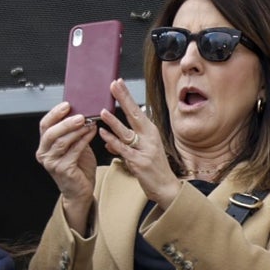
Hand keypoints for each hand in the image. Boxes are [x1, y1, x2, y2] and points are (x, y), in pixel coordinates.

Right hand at [36, 101, 97, 234]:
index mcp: (45, 145)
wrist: (80, 190)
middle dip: (65, 122)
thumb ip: (74, 132)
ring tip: (88, 122)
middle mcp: (44, 153)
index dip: (54, 113)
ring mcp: (52, 162)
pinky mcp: (63, 169)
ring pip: (62, 141)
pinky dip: (84, 139)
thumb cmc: (78, 167)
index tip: (67, 104)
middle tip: (80, 115)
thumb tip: (82, 113)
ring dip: (76, 130)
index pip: (45, 125)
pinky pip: (74, 151)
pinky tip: (92, 132)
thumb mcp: (74, 146)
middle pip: (51, 132)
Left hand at [98, 78, 179, 209]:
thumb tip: (109, 139)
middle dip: (124, 98)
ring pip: (127, 132)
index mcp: (150, 132)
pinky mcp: (139, 162)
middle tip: (114, 85)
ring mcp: (145, 149)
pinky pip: (123, 149)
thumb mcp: (141, 151)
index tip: (118, 82)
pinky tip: (103, 134)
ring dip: (114, 121)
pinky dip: (112, 141)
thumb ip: (125, 143)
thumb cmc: (155, 169)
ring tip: (103, 111)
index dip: (127, 96)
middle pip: (134, 114)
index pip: (136, 110)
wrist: (166, 187)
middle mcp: (150, 138)